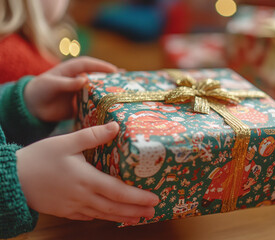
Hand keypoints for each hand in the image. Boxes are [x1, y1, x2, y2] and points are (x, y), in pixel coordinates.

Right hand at [16, 122, 158, 223]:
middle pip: (114, 207)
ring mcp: (74, 207)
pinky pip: (88, 216)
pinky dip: (102, 217)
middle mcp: (83, 197)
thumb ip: (93, 135)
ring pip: (103, 214)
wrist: (13, 178)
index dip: (137, 197)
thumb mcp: (66, 142)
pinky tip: (109, 216)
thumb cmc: (40, 158)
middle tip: (153, 212)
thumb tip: (116, 126)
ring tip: (138, 218)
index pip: (118, 191)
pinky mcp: (65, 211)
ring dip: (122, 217)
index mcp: (86, 179)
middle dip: (136, 210)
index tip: (154, 199)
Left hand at [24, 56, 116, 121]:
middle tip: (128, 82)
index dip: (103, 66)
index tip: (116, 71)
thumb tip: (84, 79)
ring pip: (98, 91)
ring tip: (125, 96)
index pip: (90, 65)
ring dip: (110, 93)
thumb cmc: (39, 90)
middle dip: (112, 79)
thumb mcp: (51, 84)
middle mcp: (79, 80)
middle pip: (98, 77)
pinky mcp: (80, 105)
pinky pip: (94, 105)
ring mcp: (81, 93)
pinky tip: (113, 111)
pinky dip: (103, 107)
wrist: (31, 108)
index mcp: (72, 70)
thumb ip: (67, 82)